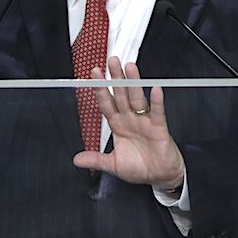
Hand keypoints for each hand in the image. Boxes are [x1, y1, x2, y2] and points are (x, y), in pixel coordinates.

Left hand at [73, 56, 184, 188]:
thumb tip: (77, 159)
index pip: (107, 104)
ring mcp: (144, 121)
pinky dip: (157, 101)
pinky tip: (155, 89)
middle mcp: (130, 119)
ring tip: (129, 67)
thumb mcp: (113, 165)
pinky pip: (157, 112)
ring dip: (134, 82)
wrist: (161, 176)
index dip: (100, 90)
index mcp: (118, 125)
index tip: (94, 75)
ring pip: (137, 98)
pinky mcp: (159, 128)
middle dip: (116, 78)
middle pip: (121, 94)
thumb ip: (96, 160)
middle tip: (111, 61)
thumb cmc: (140, 167)